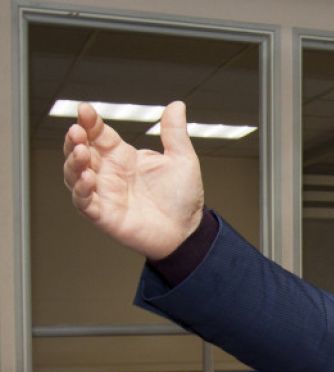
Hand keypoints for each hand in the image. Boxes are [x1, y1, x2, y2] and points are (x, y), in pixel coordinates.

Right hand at [62, 101, 204, 259]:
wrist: (188, 231)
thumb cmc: (182, 198)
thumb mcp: (182, 160)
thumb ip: (175, 133)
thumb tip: (178, 105)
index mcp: (123, 157)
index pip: (99, 134)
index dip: (89, 122)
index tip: (85, 110)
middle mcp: (109, 173)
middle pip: (80, 151)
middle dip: (74, 140)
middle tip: (77, 130)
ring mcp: (104, 194)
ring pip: (75, 174)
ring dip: (73, 162)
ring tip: (81, 152)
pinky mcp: (103, 215)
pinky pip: (84, 201)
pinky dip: (80, 189)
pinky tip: (87, 178)